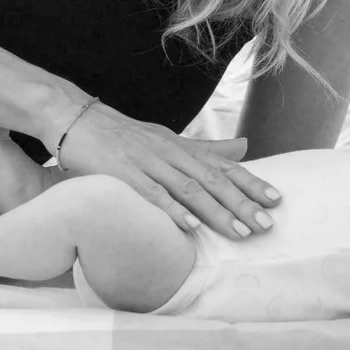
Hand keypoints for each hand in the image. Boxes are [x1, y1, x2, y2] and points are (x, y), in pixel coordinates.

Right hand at [54, 102, 279, 238]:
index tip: (276, 200)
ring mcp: (146, 161)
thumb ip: (206, 148)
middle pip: (212, 179)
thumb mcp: (168, 139)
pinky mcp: (122, 172)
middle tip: (266, 225)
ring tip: (239, 231)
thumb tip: (245, 148)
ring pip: (188, 189)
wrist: (74, 117)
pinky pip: (150, 193)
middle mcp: (169, 152)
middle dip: (241, 203)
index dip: (250, 182)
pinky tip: (188, 225)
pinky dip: (171, 209)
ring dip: (216, 212)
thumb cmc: (122, 135)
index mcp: (181, 146)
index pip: (222, 165)